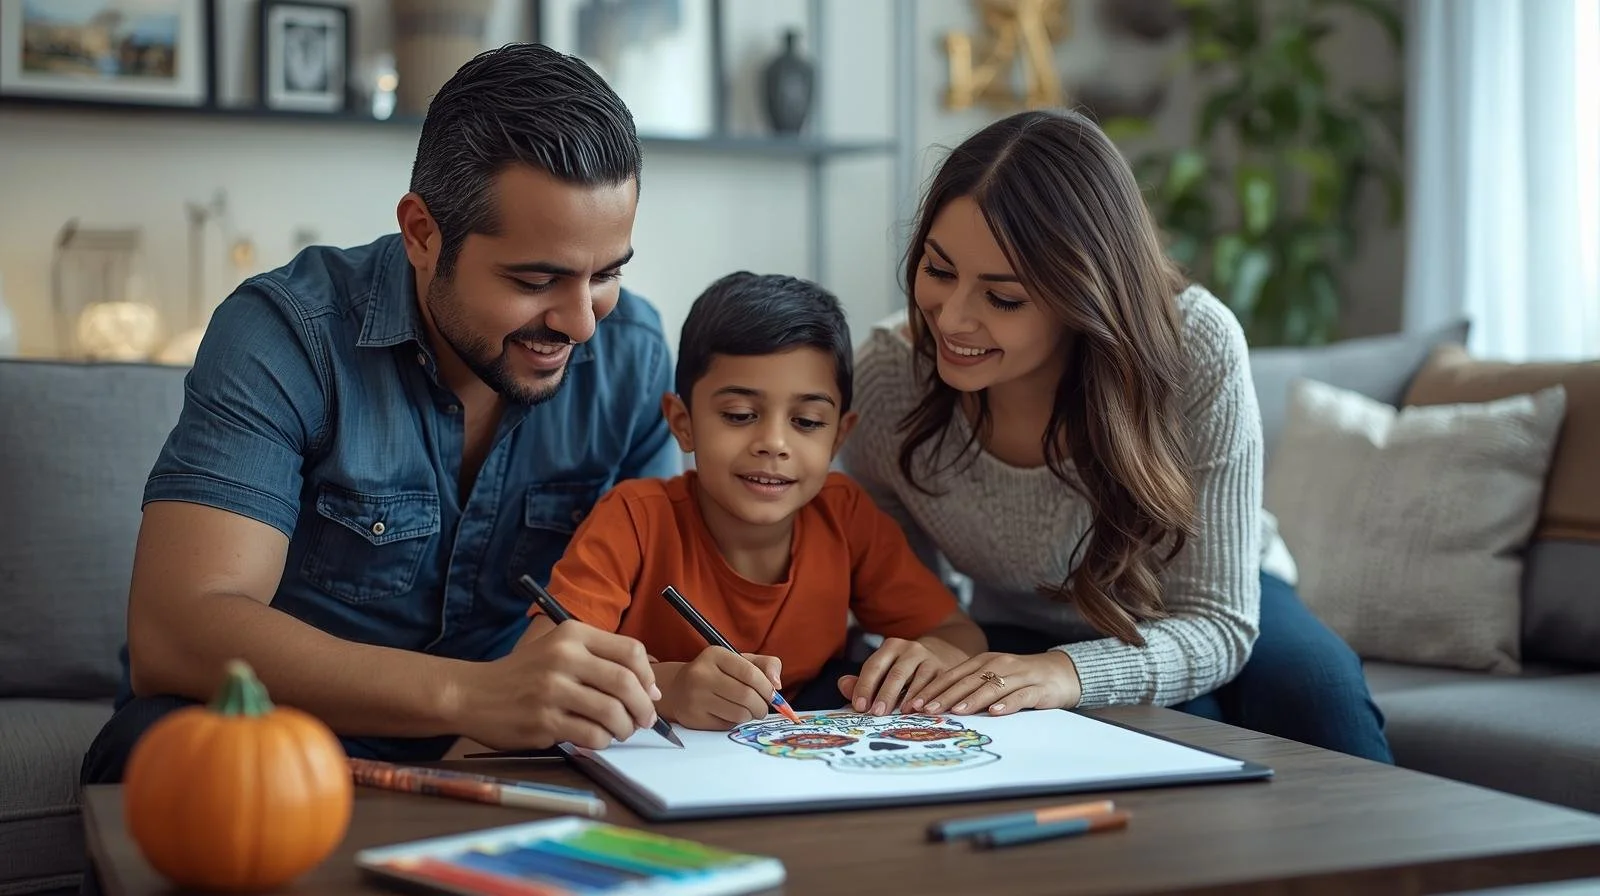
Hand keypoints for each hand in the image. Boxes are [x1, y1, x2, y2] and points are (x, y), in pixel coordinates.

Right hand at [459, 620, 661, 750]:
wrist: (472, 693)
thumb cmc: (524, 674)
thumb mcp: (559, 650)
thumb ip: (601, 660)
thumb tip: (649, 686)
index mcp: (572, 635)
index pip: (630, 651)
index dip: (648, 676)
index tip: (649, 694)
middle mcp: (563, 657)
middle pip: (626, 683)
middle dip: (644, 708)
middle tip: (645, 720)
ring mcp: (552, 690)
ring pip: (612, 712)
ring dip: (625, 728)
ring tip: (620, 731)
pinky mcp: (544, 721)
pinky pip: (592, 735)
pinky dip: (603, 741)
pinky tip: (597, 739)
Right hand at [658, 647, 781, 730]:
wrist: (678, 689)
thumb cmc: (717, 673)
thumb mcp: (740, 661)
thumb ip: (766, 665)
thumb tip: (776, 685)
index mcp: (715, 655)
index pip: (750, 673)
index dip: (767, 688)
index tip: (773, 695)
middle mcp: (701, 674)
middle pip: (746, 696)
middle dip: (762, 706)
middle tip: (762, 708)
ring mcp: (695, 697)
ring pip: (739, 713)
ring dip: (750, 715)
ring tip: (747, 711)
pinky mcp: (693, 718)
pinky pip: (726, 725)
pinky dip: (735, 722)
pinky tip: (729, 714)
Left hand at [836, 638, 948, 714]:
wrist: (940, 655)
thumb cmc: (903, 670)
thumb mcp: (883, 671)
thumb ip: (862, 681)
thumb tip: (842, 685)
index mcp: (890, 647)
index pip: (874, 666)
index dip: (865, 686)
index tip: (859, 706)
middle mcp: (910, 649)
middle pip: (896, 673)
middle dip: (886, 694)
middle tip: (877, 713)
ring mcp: (929, 659)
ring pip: (919, 679)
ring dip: (909, 698)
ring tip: (900, 714)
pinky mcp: (945, 670)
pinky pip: (936, 685)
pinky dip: (927, 698)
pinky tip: (920, 710)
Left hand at [907, 651, 1081, 715]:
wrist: (1059, 672)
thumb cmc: (1019, 679)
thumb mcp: (991, 678)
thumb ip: (968, 687)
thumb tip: (936, 706)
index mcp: (982, 662)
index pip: (952, 675)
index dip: (933, 689)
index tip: (915, 704)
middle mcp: (997, 664)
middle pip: (967, 681)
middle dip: (945, 696)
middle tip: (927, 711)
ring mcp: (1018, 675)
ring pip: (991, 687)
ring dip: (972, 700)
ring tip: (956, 712)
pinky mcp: (1037, 688)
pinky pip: (1020, 696)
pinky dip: (1007, 704)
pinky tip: (995, 712)